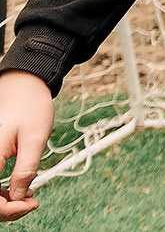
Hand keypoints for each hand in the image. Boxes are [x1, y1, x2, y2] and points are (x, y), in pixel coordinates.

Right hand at [0, 71, 55, 219]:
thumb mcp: (35, 138)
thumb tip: (18, 195)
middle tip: (31, 202)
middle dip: (6, 207)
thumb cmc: (31, 105)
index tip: (30, 204)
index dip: (8, 209)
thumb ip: (25, 169)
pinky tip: (19, 188)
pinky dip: (0, 190)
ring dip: (3, 201)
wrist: (24, 83)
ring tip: (28, 197)